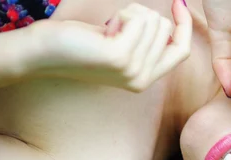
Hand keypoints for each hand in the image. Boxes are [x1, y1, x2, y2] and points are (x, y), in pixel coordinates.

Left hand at [28, 0, 190, 92]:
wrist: (46, 53)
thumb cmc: (80, 44)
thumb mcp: (122, 45)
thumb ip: (147, 42)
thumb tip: (172, 22)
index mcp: (145, 80)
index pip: (182, 50)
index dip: (184, 24)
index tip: (179, 3)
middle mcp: (142, 80)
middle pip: (166, 30)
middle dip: (142, 17)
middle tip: (115, 29)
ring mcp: (132, 70)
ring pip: (153, 21)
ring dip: (130, 14)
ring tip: (108, 30)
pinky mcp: (120, 56)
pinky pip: (139, 19)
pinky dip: (123, 14)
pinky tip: (105, 28)